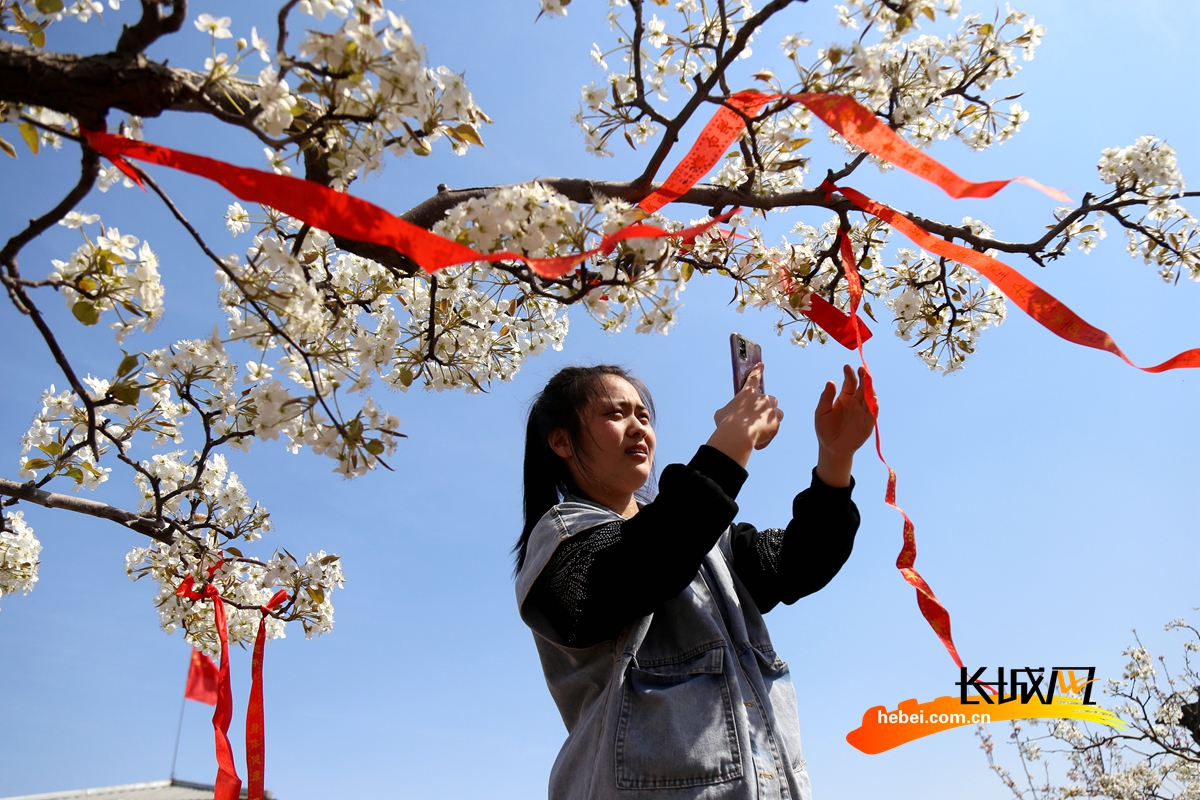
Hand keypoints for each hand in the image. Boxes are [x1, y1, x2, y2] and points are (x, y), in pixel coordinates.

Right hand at [707, 364, 782, 467]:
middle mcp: (762, 400)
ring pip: (778, 413)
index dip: (757, 370)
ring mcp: (771, 411)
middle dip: (767, 406)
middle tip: (759, 416)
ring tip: (763, 429)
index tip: (761, 364)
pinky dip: (767, 436)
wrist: (737, 435)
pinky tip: (758, 444)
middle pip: (771, 399)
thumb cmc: (726, 424)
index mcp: (747, 393)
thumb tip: (728, 416)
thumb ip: (728, 411)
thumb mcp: (722, 414)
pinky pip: (774, 429)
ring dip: (772, 419)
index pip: (753, 377)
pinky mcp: (776, 424)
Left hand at [813, 364, 874, 486]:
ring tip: (868, 381)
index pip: (850, 382)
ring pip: (870, 397)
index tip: (846, 366)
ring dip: (870, 389)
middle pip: (863, 387)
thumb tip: (830, 382)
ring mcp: (863, 412)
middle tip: (862, 369)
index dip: (849, 374)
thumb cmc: (825, 428)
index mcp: (846, 396)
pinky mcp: (868, 423)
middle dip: (864, 378)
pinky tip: (873, 400)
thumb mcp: (822, 411)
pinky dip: (874, 407)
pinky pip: (873, 414)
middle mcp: (856, 402)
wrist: (830, 447)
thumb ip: (826, 397)